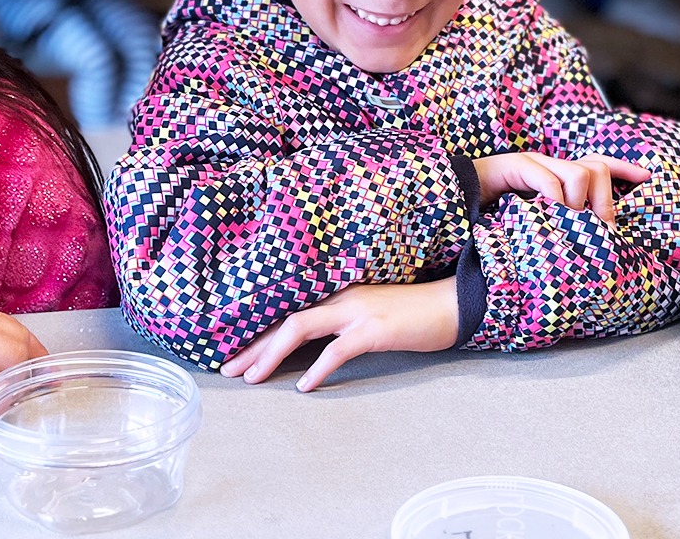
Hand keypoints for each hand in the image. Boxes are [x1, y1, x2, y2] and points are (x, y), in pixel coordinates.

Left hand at [220, 279, 459, 390]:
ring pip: (300, 328)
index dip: (257, 334)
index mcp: (335, 293)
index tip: (233, 355)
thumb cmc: (411, 315)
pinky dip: (318, 367)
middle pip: (283, 319)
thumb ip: (339, 324)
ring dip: (271, 354)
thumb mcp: (368, 315)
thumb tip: (310, 351)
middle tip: (227, 371)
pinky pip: (337, 349)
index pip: (286, 312)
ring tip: (252, 378)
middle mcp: (339, 297)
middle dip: (252, 346)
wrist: (451, 305)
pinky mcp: (374, 329)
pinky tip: (305, 386)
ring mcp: (356, 311)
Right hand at [471, 152, 649, 223]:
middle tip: (597, 232)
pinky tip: (548, 220)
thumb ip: (560, 227)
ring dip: (580, 206)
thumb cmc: (496, 218)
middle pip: (596, 168)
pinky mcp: (516, 166)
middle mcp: (550, 165)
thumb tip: (590, 244)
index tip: (647, 177)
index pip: (599, 164)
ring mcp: (534, 163)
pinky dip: (555, 202)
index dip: (624, 168)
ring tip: (569, 229)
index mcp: (557, 177)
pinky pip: (549, 181)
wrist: (455, 203)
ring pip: (580, 174)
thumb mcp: (537, 225)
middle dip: (604, 202)